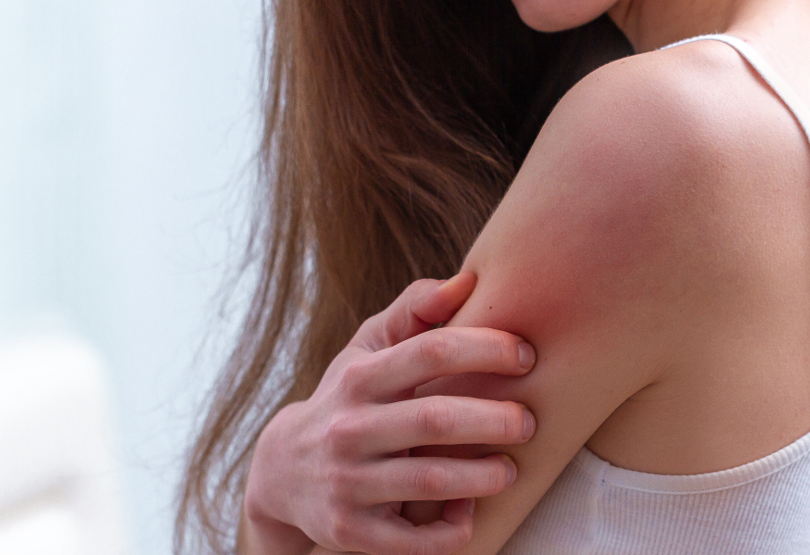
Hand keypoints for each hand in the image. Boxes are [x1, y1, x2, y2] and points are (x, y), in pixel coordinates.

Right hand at [242, 273, 536, 554]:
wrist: (281, 470)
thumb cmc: (349, 397)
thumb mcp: (368, 348)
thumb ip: (416, 310)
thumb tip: (468, 281)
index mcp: (360, 378)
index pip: (430, 351)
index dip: (485, 349)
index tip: (526, 355)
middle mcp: (349, 428)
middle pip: (435, 419)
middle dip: (494, 419)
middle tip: (528, 422)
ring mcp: (348, 482)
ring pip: (429, 480)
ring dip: (483, 476)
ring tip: (510, 469)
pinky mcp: (351, 531)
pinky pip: (415, 539)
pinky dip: (453, 527)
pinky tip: (469, 509)